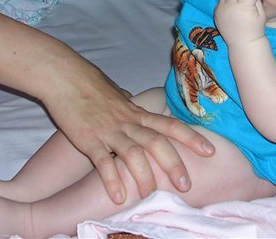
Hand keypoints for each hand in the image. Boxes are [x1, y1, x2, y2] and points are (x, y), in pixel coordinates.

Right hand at [44, 68, 214, 203]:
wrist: (65, 77)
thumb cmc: (90, 84)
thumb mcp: (117, 93)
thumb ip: (128, 102)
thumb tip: (133, 100)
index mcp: (137, 113)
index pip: (170, 125)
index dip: (191, 138)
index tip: (210, 151)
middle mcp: (128, 122)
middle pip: (157, 142)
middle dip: (174, 164)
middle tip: (186, 185)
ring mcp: (109, 131)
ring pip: (134, 154)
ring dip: (145, 177)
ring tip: (150, 196)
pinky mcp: (88, 139)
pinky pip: (103, 162)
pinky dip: (112, 180)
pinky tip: (118, 197)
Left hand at [214, 0, 266, 46]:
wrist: (243, 43)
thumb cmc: (256, 28)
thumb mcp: (262, 14)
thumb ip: (257, 0)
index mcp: (244, 7)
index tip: (254, 1)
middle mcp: (231, 7)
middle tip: (246, 1)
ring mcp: (222, 9)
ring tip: (239, 4)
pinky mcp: (217, 12)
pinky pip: (221, 0)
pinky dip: (227, 1)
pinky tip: (232, 8)